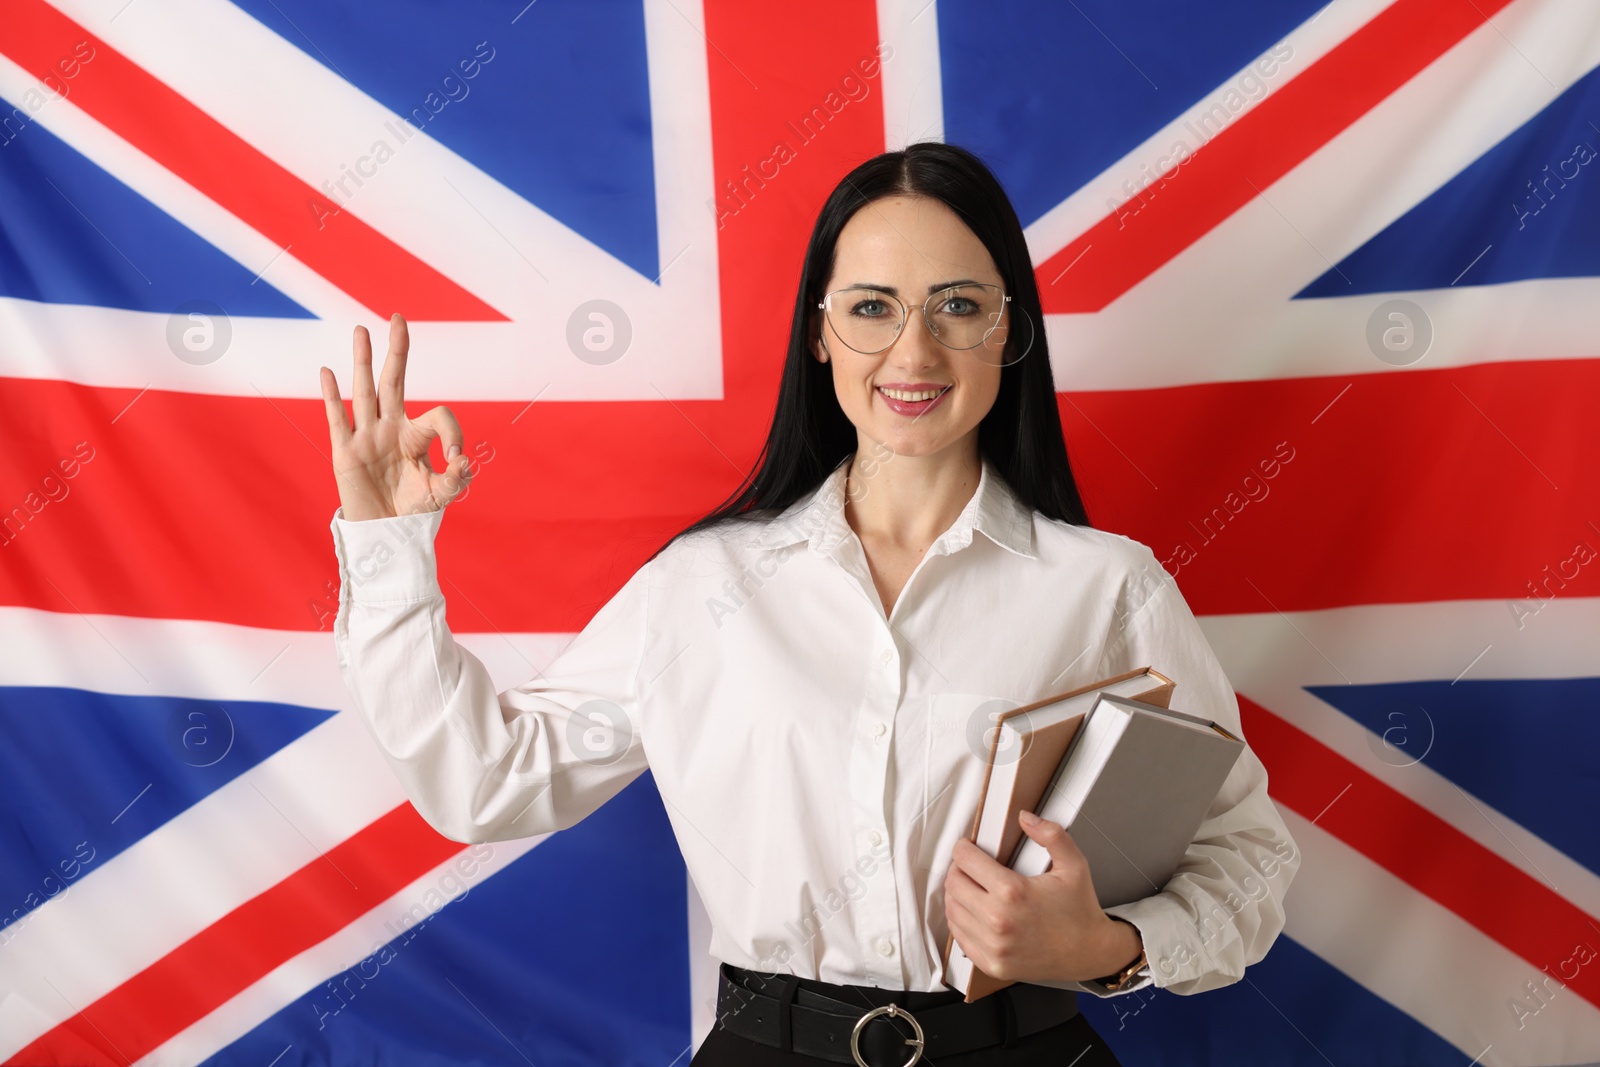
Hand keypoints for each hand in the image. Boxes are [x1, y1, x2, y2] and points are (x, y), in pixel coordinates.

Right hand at [320, 314, 471, 521]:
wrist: (383, 532)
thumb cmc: (412, 510)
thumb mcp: (440, 495)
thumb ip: (455, 479)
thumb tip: (464, 461)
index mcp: (416, 435)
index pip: (438, 416)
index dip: (453, 433)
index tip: (458, 460)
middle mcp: (391, 428)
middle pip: (394, 382)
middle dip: (397, 351)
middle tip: (398, 318)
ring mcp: (366, 436)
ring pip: (365, 392)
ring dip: (363, 361)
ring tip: (361, 330)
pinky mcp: (344, 452)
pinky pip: (337, 419)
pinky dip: (331, 396)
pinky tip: (327, 372)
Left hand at [943, 810, 1142, 983]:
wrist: (1090, 952)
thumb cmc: (1080, 910)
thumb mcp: (1073, 865)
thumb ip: (1051, 834)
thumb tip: (1026, 818)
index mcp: (1013, 893)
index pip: (965, 860)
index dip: (964, 848)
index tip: (968, 847)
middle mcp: (998, 921)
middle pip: (953, 883)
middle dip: (959, 868)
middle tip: (970, 865)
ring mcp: (993, 946)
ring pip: (952, 910)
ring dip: (957, 894)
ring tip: (972, 887)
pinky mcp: (991, 963)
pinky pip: (959, 937)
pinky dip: (962, 921)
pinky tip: (975, 912)